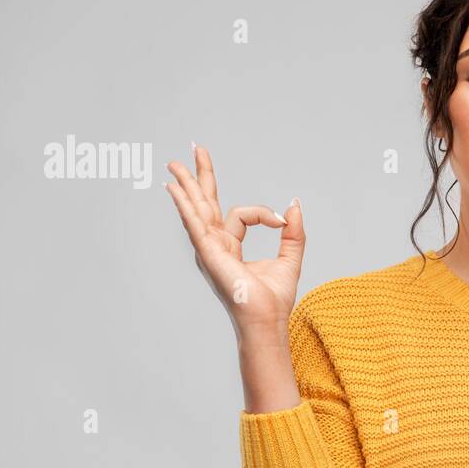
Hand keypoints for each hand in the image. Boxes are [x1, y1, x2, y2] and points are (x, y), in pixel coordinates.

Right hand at [164, 144, 303, 337]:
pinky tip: (174, 189)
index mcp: (230, 246)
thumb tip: (294, 205)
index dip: (265, 214)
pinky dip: (185, 205)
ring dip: (187, 184)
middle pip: (206, 202)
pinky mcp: (209, 253)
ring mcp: (209, 248)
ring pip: (197, 208)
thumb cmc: (274, 298)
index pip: (243, 214)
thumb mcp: (290, 257)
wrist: (267, 319)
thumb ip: (293, 231)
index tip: (281, 222)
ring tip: (174, 162)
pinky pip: (195, 223)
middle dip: (201, 176)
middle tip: (195, 148)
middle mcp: (215, 245)